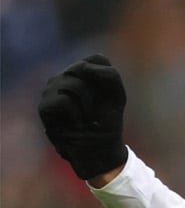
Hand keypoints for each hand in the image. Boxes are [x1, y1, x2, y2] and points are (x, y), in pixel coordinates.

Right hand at [38, 54, 128, 180]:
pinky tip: (76, 123)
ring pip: (73, 84)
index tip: (109, 95)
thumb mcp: (117, 95)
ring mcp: (51, 90)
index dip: (107, 78)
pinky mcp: (44, 106)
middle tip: (96, 109)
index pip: (97, 59)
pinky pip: (63, 100)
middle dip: (97, 92)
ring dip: (87, 105)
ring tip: (86, 117)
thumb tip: (82, 68)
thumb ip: (109, 74)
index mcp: (82, 72)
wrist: (100, 148)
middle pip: (83, 69)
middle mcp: (64, 77)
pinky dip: (76, 114)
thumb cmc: (107, 120)